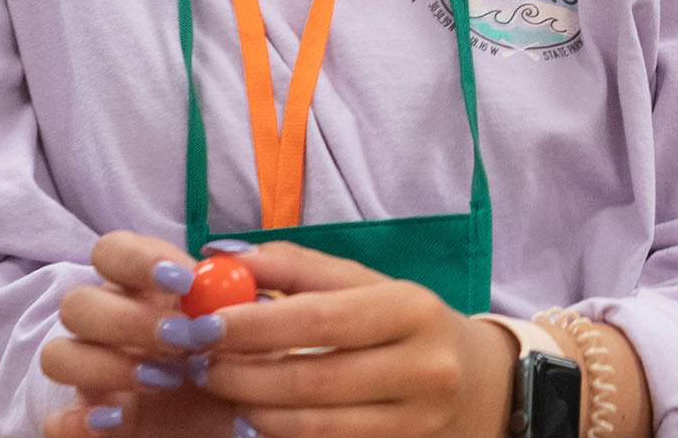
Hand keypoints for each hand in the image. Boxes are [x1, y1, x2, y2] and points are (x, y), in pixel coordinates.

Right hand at [40, 231, 238, 437]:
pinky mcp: (87, 420)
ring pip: (57, 354)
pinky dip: (76, 420)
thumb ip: (249, 292)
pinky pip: (54, 418)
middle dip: (127, 319)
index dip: (138, 259)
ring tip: (167, 380)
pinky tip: (116, 420)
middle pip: (77, 302)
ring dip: (107, 365)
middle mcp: (109, 326)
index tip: (185, 281)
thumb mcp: (258, 325)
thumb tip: (238, 263)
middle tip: (182, 339)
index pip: (112, 252)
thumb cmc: (244, 360)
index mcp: (143, 290)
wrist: (240, 417)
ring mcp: (92, 373)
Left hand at [196, 242, 513, 437]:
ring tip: (218, 387)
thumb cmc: (408, 325)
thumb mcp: (369, 285)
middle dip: (241, 373)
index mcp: (413, 309)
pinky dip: (279, 433)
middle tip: (197, 362)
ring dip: (251, 409)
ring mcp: (415, 421)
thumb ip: (300, 270)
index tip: (203, 323)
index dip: (255, 324)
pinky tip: (255, 416)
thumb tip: (225, 258)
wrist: (480, 385)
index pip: (322, 318)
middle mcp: (423, 367)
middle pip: (312, 379)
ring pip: (312, 425)